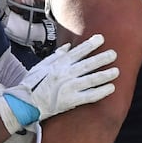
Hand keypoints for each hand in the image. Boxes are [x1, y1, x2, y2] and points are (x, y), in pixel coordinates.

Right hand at [0, 33, 117, 131]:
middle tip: (114, 54)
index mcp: (58, 64)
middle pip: (88, 64)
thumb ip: (55, 56)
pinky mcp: (70, 100)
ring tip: (116, 71)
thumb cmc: (31, 85)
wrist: (24, 103)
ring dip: (106, 74)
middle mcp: (65, 74)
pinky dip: (101, 92)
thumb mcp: (40, 66)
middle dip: (102, 58)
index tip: (101, 38)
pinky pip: (90, 95)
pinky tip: (111, 88)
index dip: (90, 44)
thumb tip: (66, 48)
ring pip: (92, 79)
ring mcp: (68, 87)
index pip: (77, 51)